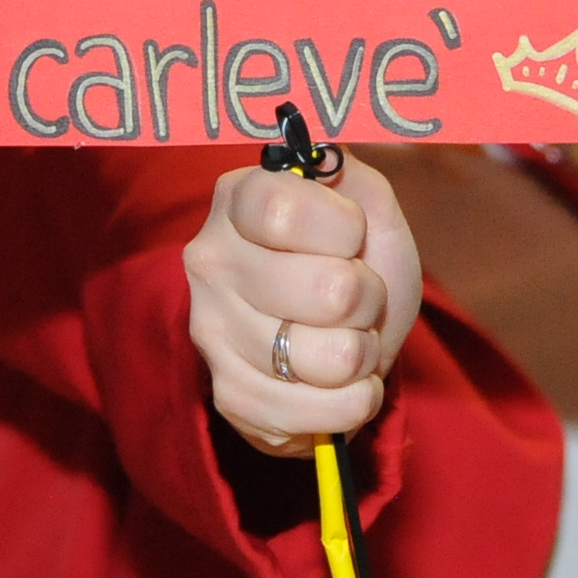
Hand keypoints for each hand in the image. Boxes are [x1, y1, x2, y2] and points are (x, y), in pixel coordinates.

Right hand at [186, 155, 420, 455]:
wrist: (342, 340)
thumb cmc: (354, 263)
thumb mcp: (368, 207)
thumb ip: (354, 179)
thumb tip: (329, 165)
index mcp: (237, 200)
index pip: (285, 211)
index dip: (344, 229)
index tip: (352, 236)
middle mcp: (210, 262)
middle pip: (326, 291)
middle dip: (367, 298)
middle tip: (355, 297)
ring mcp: (212, 333)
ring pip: (331, 357)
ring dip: (361, 352)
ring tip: (345, 337)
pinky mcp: (229, 398)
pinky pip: (323, 412)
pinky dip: (354, 400)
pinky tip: (338, 381)